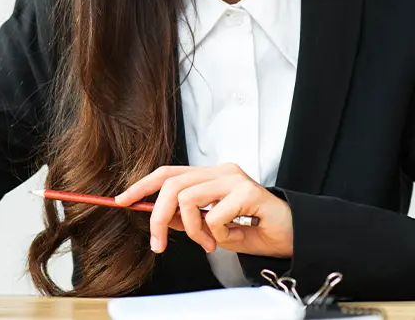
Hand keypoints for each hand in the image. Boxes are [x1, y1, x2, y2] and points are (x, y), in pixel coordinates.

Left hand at [114, 163, 292, 257]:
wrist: (292, 237)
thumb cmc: (255, 230)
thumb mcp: (212, 228)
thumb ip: (188, 218)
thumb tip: (160, 217)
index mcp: (210, 175)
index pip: (168, 172)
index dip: (142, 185)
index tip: (122, 201)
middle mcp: (221, 171)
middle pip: (171, 184)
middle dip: (156, 216)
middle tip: (158, 244)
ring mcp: (234, 179)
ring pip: (188, 199)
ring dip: (192, 230)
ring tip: (210, 243)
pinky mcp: (248, 192)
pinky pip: (214, 217)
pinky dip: (218, 235)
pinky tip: (233, 236)